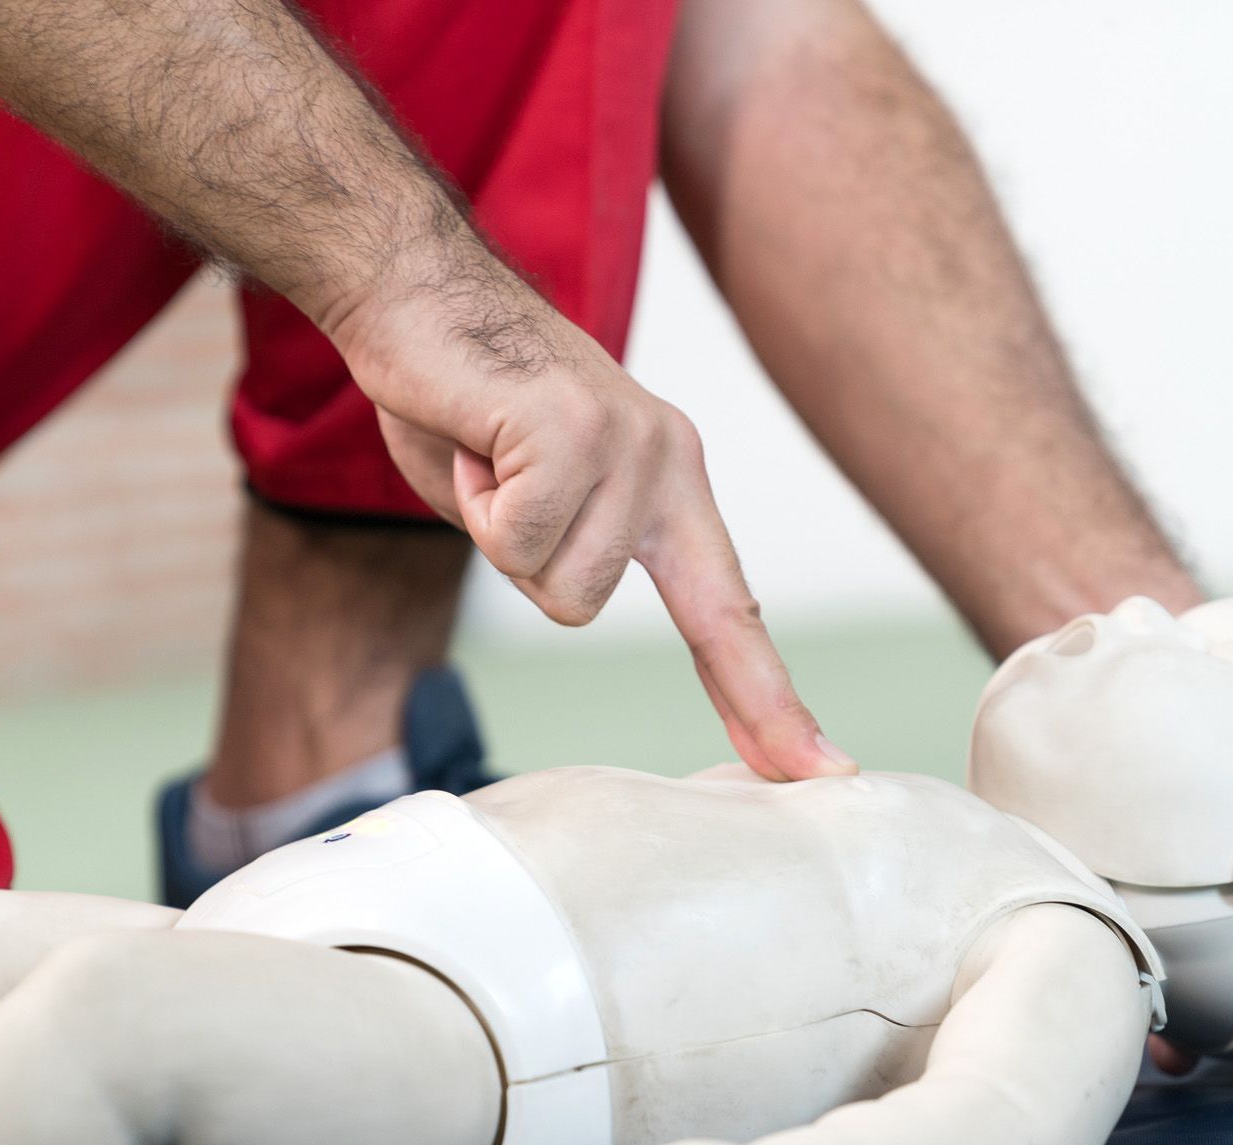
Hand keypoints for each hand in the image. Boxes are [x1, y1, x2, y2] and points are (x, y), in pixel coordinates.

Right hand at [330, 266, 855, 783]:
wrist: (415, 286)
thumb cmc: (465, 397)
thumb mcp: (535, 492)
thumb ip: (573, 548)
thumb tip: (577, 596)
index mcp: (671, 483)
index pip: (729, 612)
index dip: (765, 698)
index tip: (817, 769)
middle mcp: (667, 464)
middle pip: (586, 605)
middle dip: (522, 559)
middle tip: (493, 473)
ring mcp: (629, 446)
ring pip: (552, 583)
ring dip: (492, 527)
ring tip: (484, 451)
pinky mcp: (580, 430)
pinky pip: (515, 535)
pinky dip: (469, 495)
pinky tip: (473, 434)